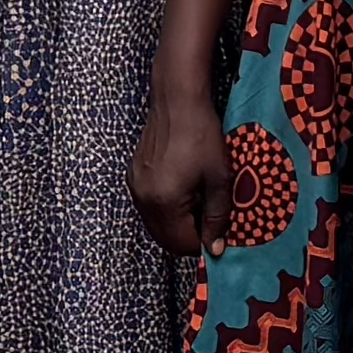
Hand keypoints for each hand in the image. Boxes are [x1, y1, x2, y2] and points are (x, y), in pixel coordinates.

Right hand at [131, 87, 228, 256]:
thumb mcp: (219, 180)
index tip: (217, 230)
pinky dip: (165, 209)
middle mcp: (143, 200)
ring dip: (176, 224)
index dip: (202, 243)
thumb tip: (215, 250)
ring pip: (155, 224)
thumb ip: (217, 218)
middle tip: (208, 217)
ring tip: (197, 201)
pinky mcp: (133, 176)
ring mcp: (135, 188)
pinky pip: (149, 207)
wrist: (178, 102)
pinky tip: (181, 190)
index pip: (180, 245)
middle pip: (164, 239)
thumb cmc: (202, 137)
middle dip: (187, 236)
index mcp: (164, 203)